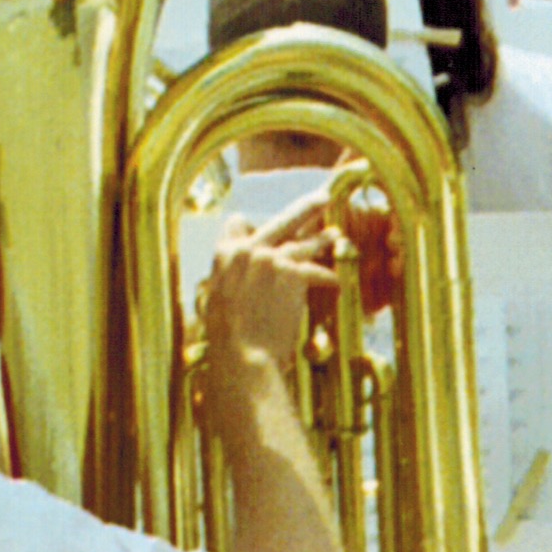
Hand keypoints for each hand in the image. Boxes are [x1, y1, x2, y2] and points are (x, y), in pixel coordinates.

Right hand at [199, 200, 346, 384]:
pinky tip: (336, 283)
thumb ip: (229, 276)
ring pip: (304, 242)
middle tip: (324, 197)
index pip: (238, 222)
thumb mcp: (215, 297)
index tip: (259, 228)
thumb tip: (240, 276)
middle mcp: (248, 248)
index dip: (250, 226)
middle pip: (282, 219)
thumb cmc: (228, 336)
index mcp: (224, 253)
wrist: (242, 354)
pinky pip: (316, 271)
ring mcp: (271, 258)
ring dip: (322, 239)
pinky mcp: (292, 273)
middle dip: (306, 207)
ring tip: (335, 234)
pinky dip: (326, 278)